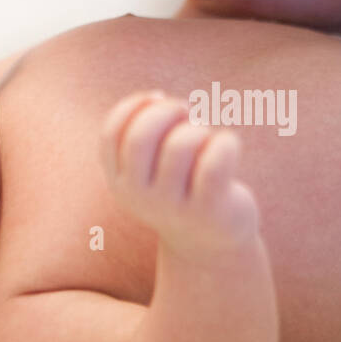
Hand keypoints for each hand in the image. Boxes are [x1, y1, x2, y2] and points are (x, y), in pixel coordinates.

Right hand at [99, 91, 259, 256]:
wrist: (210, 243)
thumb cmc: (181, 186)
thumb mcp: (151, 164)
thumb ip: (143, 129)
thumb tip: (157, 98)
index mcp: (119, 181)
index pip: (112, 133)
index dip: (136, 105)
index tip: (159, 99)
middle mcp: (139, 197)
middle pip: (140, 137)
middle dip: (166, 111)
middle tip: (186, 112)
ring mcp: (172, 208)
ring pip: (181, 145)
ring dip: (198, 128)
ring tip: (207, 136)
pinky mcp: (208, 211)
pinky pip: (215, 163)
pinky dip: (225, 142)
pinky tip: (228, 145)